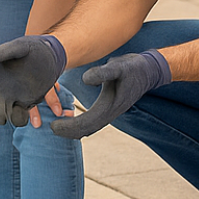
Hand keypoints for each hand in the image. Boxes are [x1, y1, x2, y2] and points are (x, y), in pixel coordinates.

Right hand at [0, 35, 65, 126]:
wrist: (51, 54)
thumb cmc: (32, 48)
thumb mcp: (19, 47)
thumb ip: (3, 52)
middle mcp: (2, 89)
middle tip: (2, 116)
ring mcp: (14, 98)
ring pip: (5, 116)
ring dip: (9, 118)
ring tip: (19, 111)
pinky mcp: (26, 103)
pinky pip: (19, 117)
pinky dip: (21, 119)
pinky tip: (27, 111)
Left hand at [51, 50, 170, 139]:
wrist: (148, 71)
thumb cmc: (132, 68)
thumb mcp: (117, 66)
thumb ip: (102, 73)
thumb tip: (85, 80)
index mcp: (110, 106)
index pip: (85, 122)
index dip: (68, 126)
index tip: (52, 126)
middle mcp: (111, 113)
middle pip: (86, 129)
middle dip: (68, 131)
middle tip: (50, 128)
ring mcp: (112, 112)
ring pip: (90, 128)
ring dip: (74, 130)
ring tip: (57, 127)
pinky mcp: (111, 108)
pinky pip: (94, 122)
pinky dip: (82, 125)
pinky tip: (72, 120)